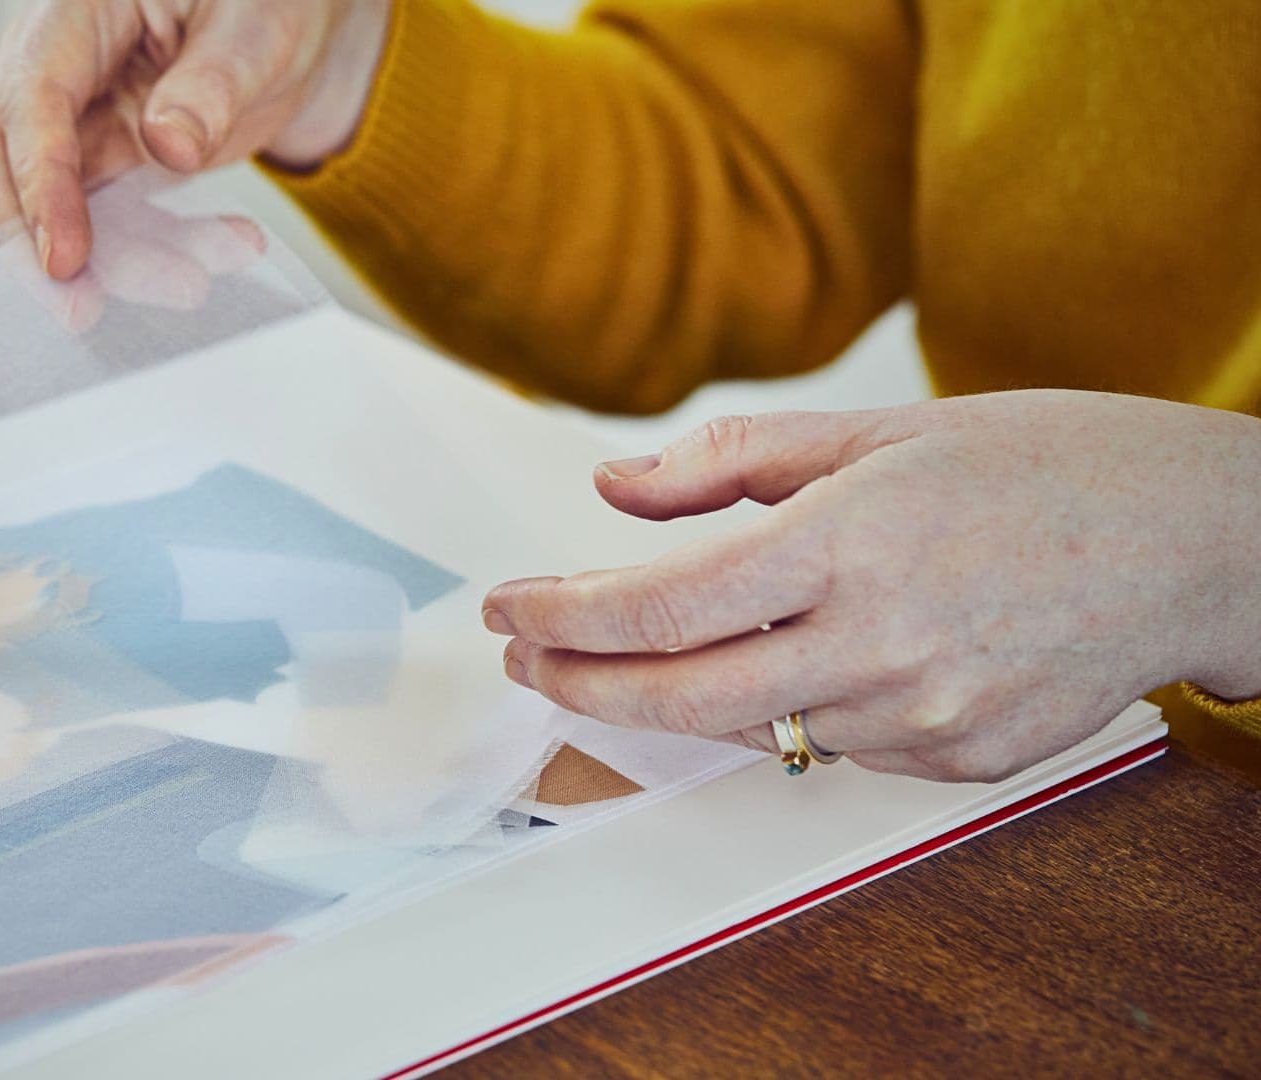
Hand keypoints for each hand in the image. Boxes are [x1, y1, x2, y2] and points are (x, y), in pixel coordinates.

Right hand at [0, 0, 392, 279]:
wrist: (292, 25)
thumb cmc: (269, 2)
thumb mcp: (256, 27)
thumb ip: (212, 82)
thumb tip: (167, 145)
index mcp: (76, 11)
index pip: (32, 98)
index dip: (40, 181)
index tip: (63, 257)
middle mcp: (56, 64)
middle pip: (3, 160)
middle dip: (33, 245)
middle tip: (80, 312)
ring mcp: (74, 120)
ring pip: (54, 209)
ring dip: (116, 261)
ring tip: (194, 283)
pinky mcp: (103, 166)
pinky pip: (109, 225)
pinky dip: (156, 254)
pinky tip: (227, 250)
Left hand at [483, 390, 1260, 781]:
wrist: (1200, 542)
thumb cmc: (1046, 465)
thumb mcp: (878, 430)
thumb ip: (729, 466)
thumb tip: (613, 489)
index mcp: (852, 542)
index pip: (661, 608)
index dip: (563, 617)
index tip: (509, 607)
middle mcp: (882, 643)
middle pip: (681, 698)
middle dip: (578, 684)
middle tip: (526, 660)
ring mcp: (924, 717)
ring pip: (753, 728)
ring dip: (676, 696)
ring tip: (631, 657)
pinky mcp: (959, 761)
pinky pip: (835, 747)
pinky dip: (789, 708)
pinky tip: (794, 663)